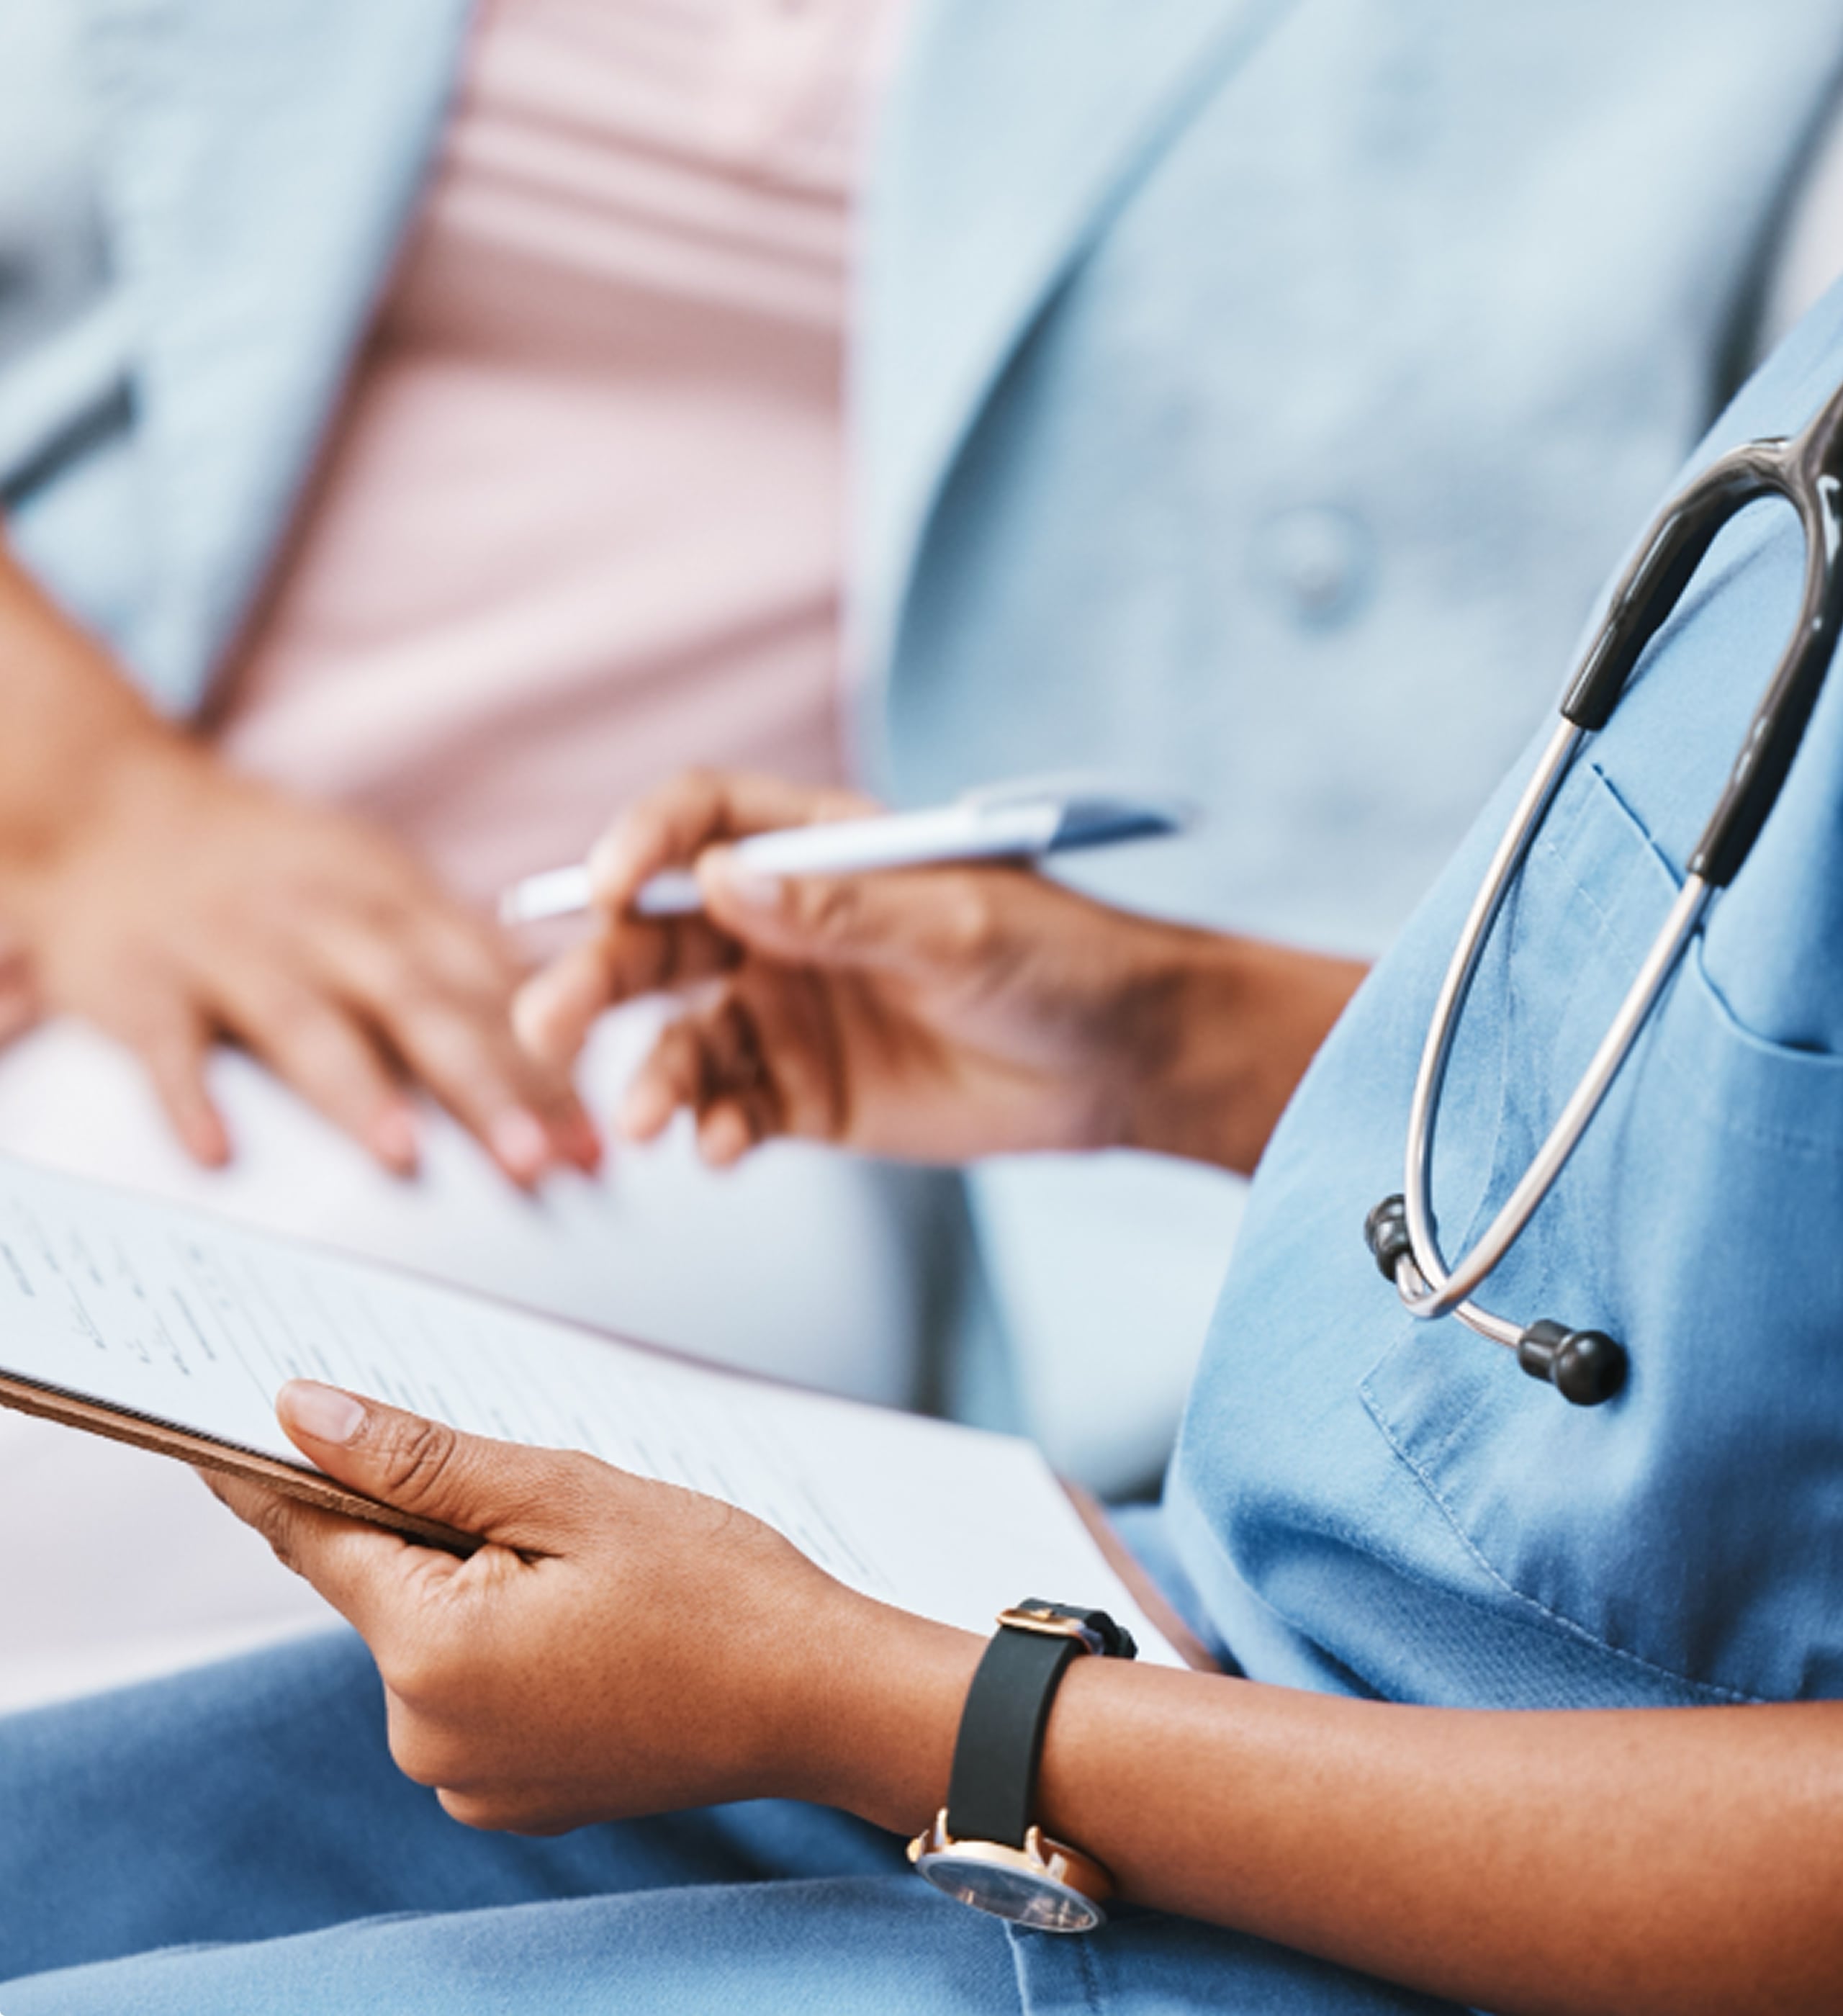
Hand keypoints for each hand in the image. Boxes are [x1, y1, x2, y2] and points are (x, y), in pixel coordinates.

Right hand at [0, 731, 596, 1182]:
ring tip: (406, 1156)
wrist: (112, 811)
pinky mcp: (139, 978)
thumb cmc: (275, 871)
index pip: (488, 986)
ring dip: (357, 1090)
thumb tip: (570, 1033)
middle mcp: (322, 917)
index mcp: (393, 897)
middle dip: (485, 1084)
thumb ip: (462, 955)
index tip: (595, 1135)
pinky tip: (218, 1153)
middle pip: (417, 1004)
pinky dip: (189, 1096)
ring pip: (303, 1021)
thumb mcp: (377, 884)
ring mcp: (230, 946)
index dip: (547, 1061)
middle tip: (540, 1160)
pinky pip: (166, 1042)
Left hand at [209, 1381, 975, 1833]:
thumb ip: (419, 1459)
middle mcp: (427, 1740)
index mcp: (431, 1658)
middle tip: (542, 1496)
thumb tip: (300, 1414)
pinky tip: (595, 1620)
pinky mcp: (513, 1794)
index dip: (274, 1472)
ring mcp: (470, 1781)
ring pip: (434, 1636)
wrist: (823, 1697)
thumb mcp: (565, 1493)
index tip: (220, 1427)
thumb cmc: (716, 1587)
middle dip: (439, 1526)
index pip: (315, 1538)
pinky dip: (510, 1641)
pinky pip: (474, 1691)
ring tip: (594, 1568)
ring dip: (482, 1583)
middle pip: (386, 1587)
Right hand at [515, 769, 1366, 1172]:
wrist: (1121, 1062)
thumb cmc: (1060, 959)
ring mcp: (787, 1011)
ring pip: (680, 1034)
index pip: (698, 823)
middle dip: (597, 975)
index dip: (641, 845)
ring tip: (640, 1121)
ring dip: (647, 1073)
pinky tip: (719, 1149)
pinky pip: (732, 1108)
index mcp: (815, 849)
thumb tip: (722, 883)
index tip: (605, 889)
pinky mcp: (805, 1094)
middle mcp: (781, 926)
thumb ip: (841, 912)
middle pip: (656, 936)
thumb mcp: (960, 925)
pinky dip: (712, 1129)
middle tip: (550, 1022)